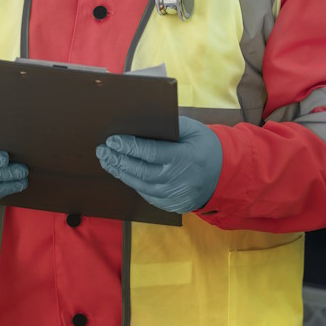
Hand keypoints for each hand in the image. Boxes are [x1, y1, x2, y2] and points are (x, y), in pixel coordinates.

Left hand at [96, 116, 221, 213]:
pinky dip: (131, 182)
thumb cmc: (207, 147)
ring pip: (139, 184)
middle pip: (139, 170)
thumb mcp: (195, 131)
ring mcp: (172, 195)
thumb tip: (143, 121)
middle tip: (102, 150)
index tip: (112, 139)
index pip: (150, 152)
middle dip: (118, 159)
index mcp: (184, 158)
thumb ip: (172, 125)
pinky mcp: (168, 204)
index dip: (129, 146)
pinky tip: (122, 171)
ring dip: (120, 172)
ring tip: (107, 160)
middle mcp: (176, 180)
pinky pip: (145, 193)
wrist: (224, 177)